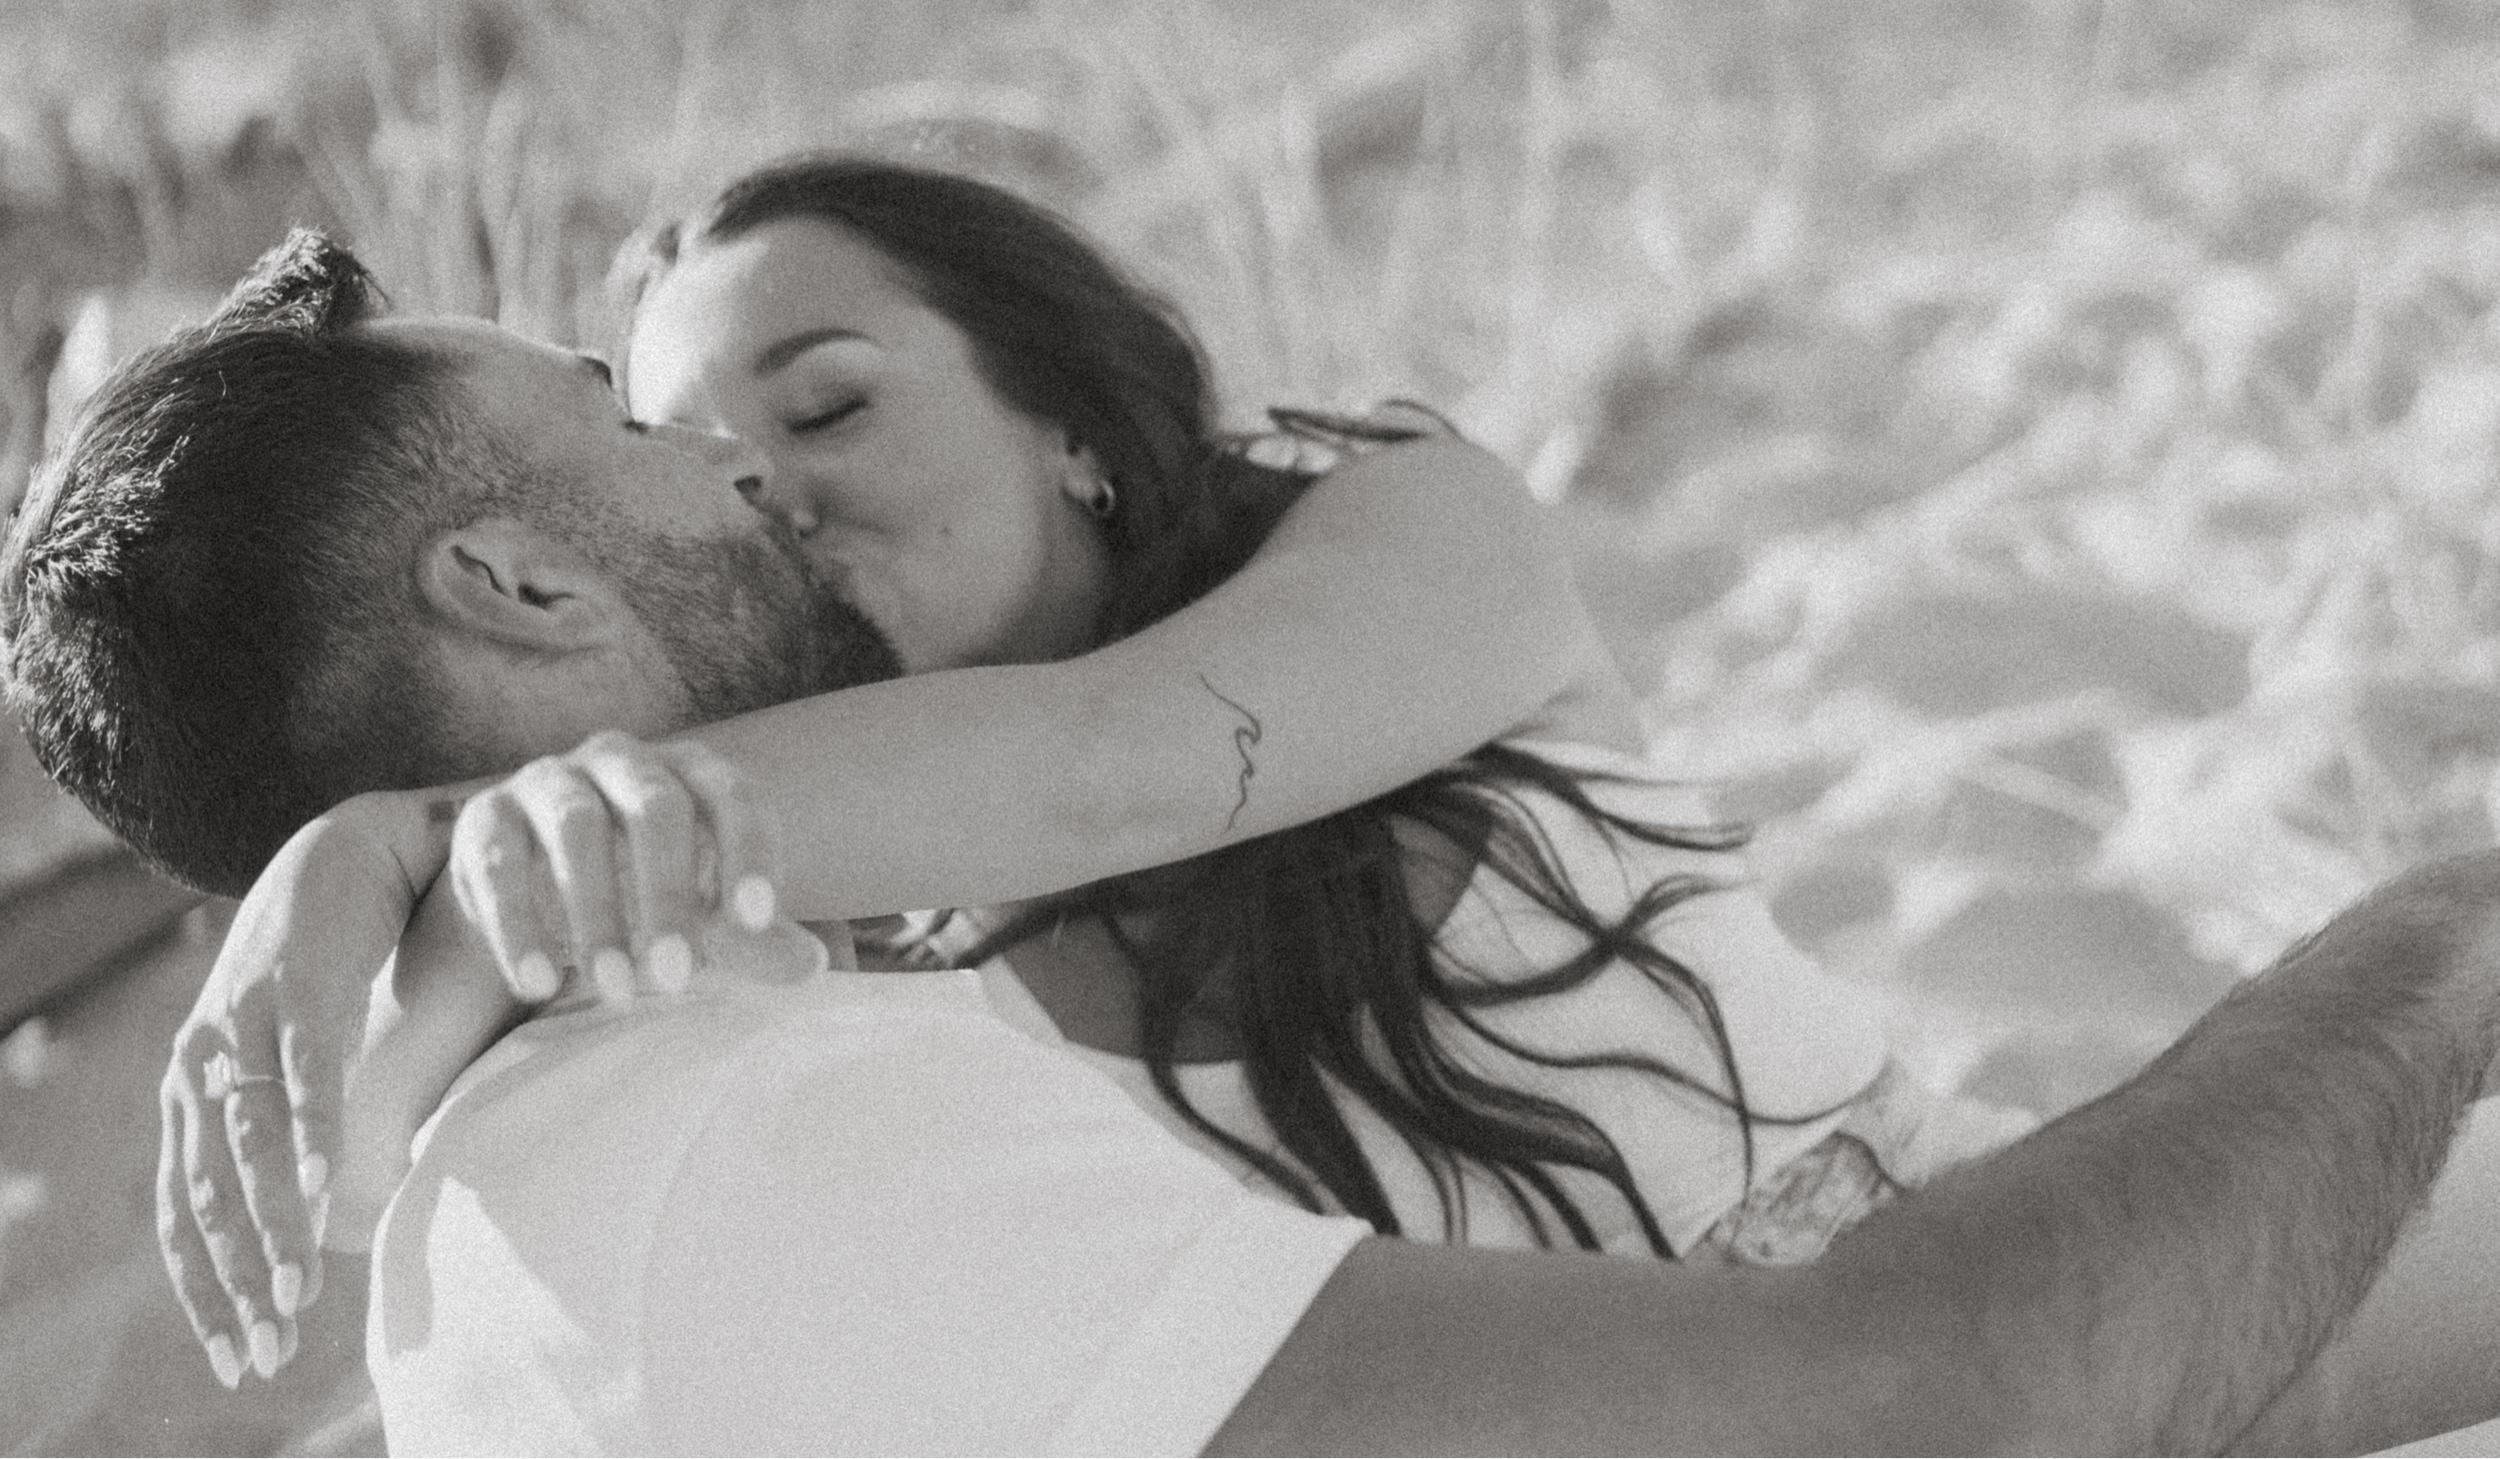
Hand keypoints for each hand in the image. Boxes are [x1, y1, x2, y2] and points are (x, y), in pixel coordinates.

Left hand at [157, 791, 451, 1385]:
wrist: (352, 848)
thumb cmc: (335, 964)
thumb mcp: (307, 1061)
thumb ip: (302, 1130)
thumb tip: (339, 1219)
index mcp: (198, 1092)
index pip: (186, 1214)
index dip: (211, 1291)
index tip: (247, 1356)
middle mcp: (201, 1065)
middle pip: (207, 1198)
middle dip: (240, 1282)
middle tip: (272, 1349)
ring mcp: (241, 1024)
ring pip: (244, 1147)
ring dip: (270, 1227)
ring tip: (299, 1289)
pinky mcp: (295, 983)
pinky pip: (300, 1070)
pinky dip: (307, 1132)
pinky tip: (318, 1184)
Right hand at [448, 731, 782, 1004]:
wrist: (535, 885)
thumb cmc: (645, 891)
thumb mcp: (703, 915)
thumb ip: (753, 939)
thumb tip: (811, 966)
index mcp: (690, 771)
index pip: (733, 796)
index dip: (748, 852)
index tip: (756, 921)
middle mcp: (622, 760)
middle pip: (655, 807)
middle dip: (668, 895)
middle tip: (676, 978)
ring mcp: (550, 780)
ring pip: (576, 828)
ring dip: (597, 915)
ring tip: (615, 990)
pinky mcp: (486, 816)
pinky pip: (499, 864)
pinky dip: (519, 926)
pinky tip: (538, 983)